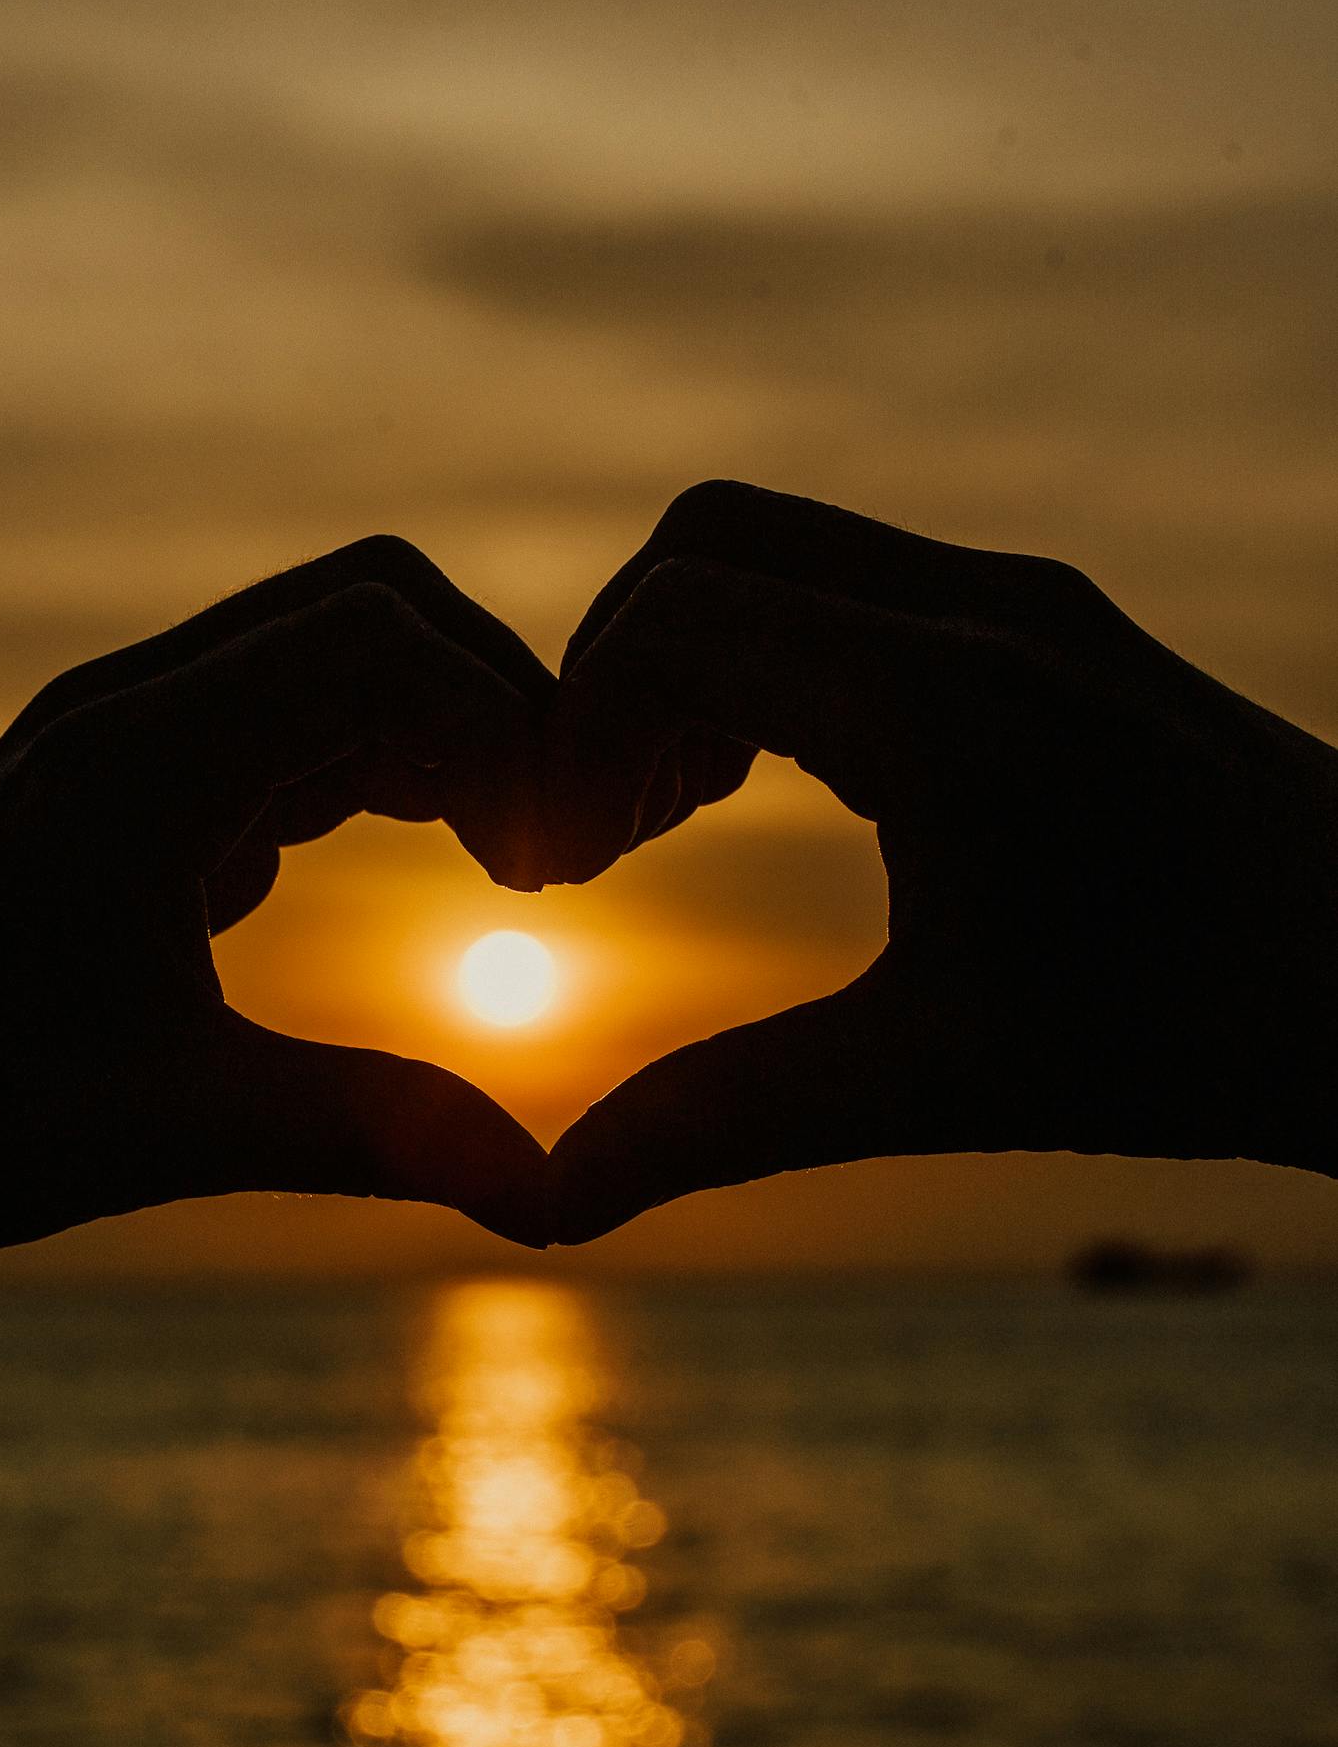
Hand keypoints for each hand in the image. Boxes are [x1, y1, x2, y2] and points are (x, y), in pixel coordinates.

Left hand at [0, 539, 554, 1261]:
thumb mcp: (187, 1128)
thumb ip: (377, 1132)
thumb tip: (551, 1196)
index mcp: (142, 754)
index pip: (376, 633)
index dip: (502, 717)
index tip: (555, 862)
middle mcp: (130, 711)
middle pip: (366, 611)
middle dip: (487, 706)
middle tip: (553, 853)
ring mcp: (120, 739)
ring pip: (325, 664)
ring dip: (433, 739)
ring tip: (512, 869)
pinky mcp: (119, 787)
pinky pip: (278, 724)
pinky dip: (369, 771)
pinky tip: (408, 876)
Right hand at [543, 482, 1337, 1238]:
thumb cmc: (1197, 1036)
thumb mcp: (940, 1081)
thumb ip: (728, 1121)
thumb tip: (550, 1204)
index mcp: (942, 695)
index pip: (671, 619)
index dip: (572, 731)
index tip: (562, 872)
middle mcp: (985, 607)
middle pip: (711, 542)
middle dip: (619, 673)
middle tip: (605, 836)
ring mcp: (1031, 603)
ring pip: (791, 552)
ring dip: (702, 661)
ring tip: (675, 819)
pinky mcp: (1060, 628)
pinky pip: (867, 584)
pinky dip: (785, 658)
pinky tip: (787, 790)